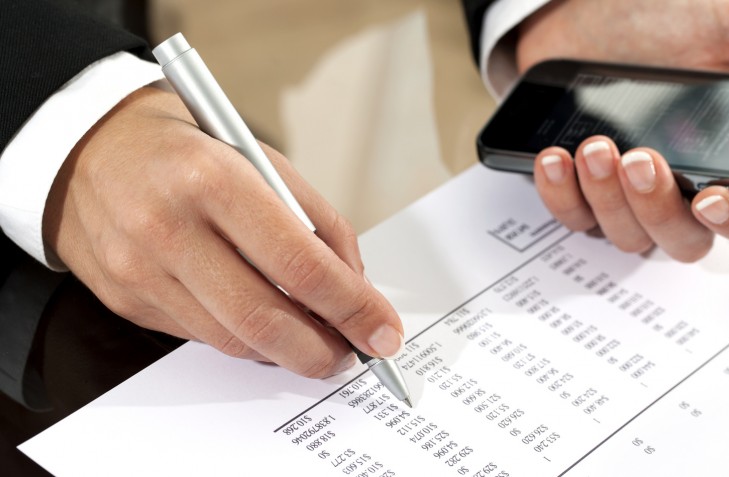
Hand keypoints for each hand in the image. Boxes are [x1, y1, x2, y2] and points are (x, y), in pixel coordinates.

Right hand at [43, 86, 403, 376]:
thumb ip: (315, 221)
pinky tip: (264, 326)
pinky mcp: (124, 300)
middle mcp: (169, 228)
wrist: (90, 147)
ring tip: (318, 343)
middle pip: (263, 318)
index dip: (352, 307)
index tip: (382, 332)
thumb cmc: (189, 148)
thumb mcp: (262, 158)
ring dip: (286, 352)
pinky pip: (200, 336)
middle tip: (353, 354)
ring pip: (231, 339)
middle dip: (322, 350)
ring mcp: (140, 270)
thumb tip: (354, 287)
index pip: (299, 264)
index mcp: (213, 180)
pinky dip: (244, 338)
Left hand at [515, 0, 728, 260]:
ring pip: (624, 235)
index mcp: (724, 163)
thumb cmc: (655, 22)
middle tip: (640, 157)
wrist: (582, 15)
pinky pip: (572, 217)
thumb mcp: (725, 23)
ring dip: (607, 197)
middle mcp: (677, 192)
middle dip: (657, 207)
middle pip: (679, 240)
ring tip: (597, 145)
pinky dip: (562, 193)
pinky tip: (558, 156)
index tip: (710, 198)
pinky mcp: (579, 193)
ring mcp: (624, 198)